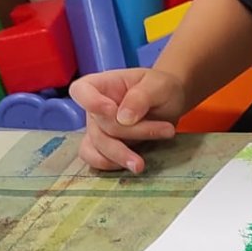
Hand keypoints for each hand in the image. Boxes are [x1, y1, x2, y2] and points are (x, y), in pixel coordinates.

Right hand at [70, 66, 184, 173]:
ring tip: (142, 163)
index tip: (111, 110)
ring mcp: (98, 129)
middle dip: (132, 132)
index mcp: (102, 85)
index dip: (91, 102)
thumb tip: (123, 118)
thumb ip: (140, 97)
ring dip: (120, 155)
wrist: (170, 103)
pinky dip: (111, 165)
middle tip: (167, 130)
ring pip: (98, 146)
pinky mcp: (105, 147)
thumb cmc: (160, 88)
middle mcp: (95, 109)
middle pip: (100, 126)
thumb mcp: (158, 85)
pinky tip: (132, 165)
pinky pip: (96, 159)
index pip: (81, 91)